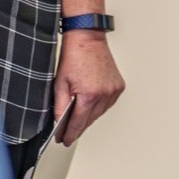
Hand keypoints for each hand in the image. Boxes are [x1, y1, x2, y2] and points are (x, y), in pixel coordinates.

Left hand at [52, 31, 123, 145]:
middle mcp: (105, 94)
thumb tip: (60, 123)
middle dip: (78, 127)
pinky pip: (107, 104)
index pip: (79, 124)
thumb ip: (60, 107)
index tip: (64, 141)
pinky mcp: (118, 86)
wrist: (88, 37)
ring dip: (88, 116)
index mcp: (89, 95)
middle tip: (67, 131)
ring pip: (99, 114)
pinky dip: (98, 106)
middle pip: (90, 121)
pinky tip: (89, 103)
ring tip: (77, 115)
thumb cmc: (74, 55)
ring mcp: (114, 91)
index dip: (70, 134)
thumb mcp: (60, 83)